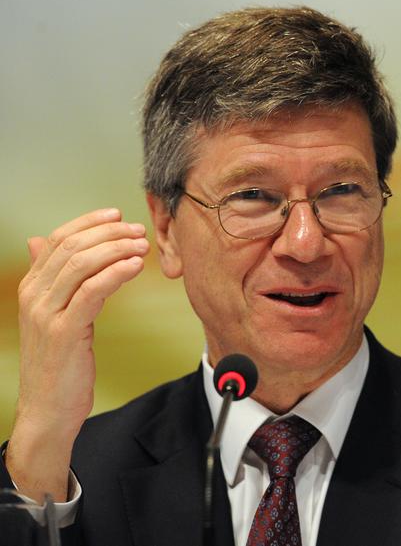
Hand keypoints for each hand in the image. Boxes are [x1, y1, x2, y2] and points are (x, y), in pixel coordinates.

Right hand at [6, 208, 149, 502]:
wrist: (48, 411)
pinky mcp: (64, 331)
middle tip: (140, 230)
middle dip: (110, 232)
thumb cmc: (59, 365)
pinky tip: (136, 266)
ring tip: (143, 245)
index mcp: (32, 288)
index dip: (90, 222)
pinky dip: (117, 272)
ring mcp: (47, 313)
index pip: (59, 239)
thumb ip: (52, 280)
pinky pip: (93, 291)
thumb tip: (41, 242)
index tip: (118, 215)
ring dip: (117, 248)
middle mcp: (34, 295)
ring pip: (82, 264)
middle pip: (72, 247)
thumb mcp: (53, 316)